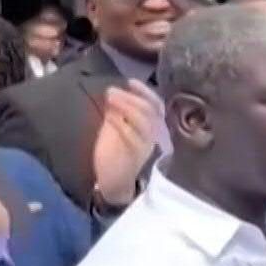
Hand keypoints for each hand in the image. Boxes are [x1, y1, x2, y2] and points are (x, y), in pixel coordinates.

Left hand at [92, 80, 161, 207]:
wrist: (114, 184)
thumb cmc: (115, 155)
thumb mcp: (117, 130)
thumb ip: (118, 114)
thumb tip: (114, 94)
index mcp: (151, 129)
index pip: (156, 106)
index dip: (146, 92)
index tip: (130, 82)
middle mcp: (153, 137)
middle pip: (151, 111)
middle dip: (132, 97)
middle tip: (112, 91)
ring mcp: (145, 147)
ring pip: (145, 122)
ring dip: (127, 106)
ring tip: (111, 98)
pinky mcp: (134, 156)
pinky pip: (132, 137)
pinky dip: (121, 123)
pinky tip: (109, 116)